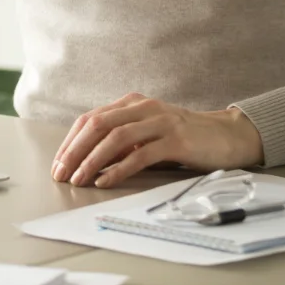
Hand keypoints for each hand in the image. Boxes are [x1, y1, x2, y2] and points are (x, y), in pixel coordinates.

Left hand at [50, 93, 264, 188]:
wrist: (226, 135)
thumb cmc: (183, 137)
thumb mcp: (147, 134)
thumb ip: (122, 142)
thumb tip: (89, 162)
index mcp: (131, 103)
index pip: (91, 119)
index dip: (71, 141)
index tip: (58, 163)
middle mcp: (143, 107)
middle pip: (97, 125)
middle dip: (74, 151)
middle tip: (61, 173)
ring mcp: (160, 121)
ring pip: (116, 138)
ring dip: (92, 160)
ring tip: (79, 179)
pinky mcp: (176, 140)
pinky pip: (141, 154)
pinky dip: (120, 169)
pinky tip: (106, 181)